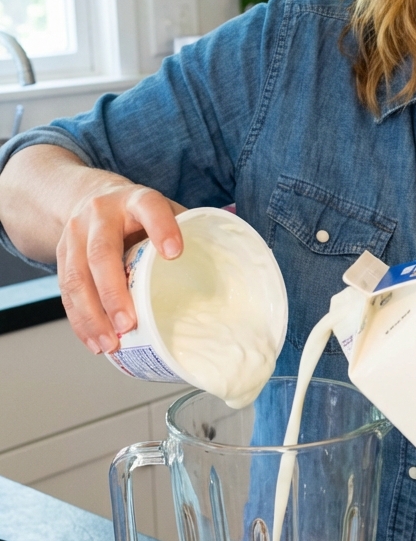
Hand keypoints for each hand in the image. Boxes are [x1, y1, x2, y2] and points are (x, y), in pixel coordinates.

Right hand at [56, 173, 184, 355]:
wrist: (89, 196)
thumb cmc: (139, 214)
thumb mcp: (166, 212)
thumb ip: (190, 235)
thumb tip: (229, 279)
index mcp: (136, 200)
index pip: (150, 209)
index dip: (162, 229)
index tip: (175, 253)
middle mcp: (101, 214)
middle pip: (101, 253)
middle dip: (114, 293)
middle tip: (129, 324)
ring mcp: (75, 234)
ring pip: (76, 277)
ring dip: (92, 316)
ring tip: (111, 344)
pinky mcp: (61, 255)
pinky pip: (65, 292)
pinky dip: (79, 321)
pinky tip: (94, 342)